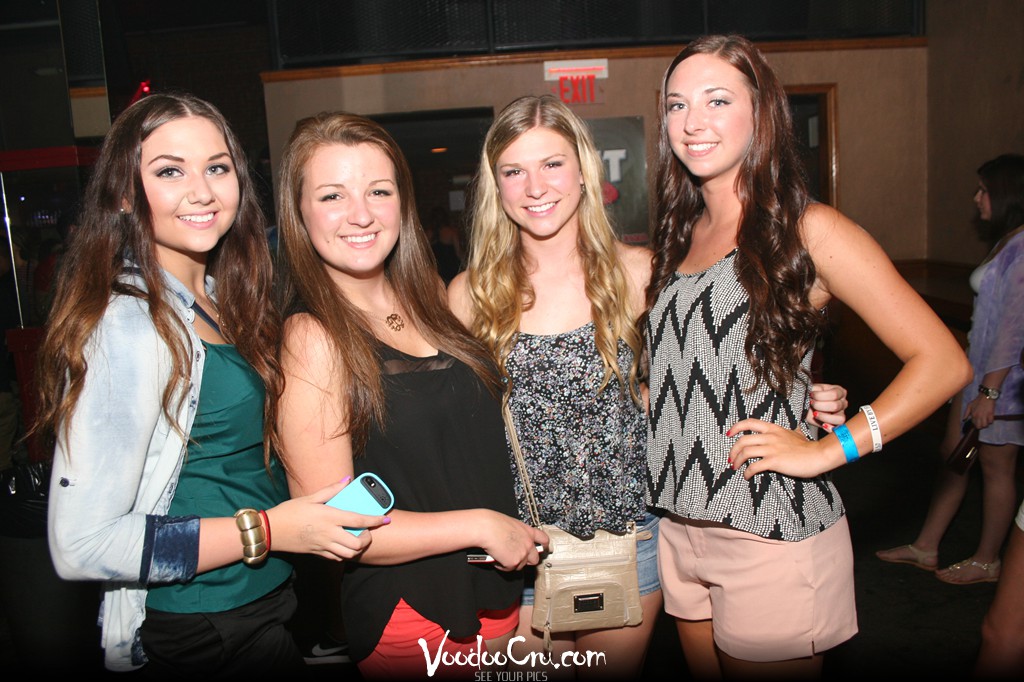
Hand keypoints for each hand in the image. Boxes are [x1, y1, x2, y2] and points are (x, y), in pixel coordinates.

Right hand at [266, 479, 389, 560]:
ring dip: (357, 548)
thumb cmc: (289, 511)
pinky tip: (343, 544)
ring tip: (357, 539)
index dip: (375, 520)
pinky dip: (344, 554)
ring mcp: (323, 545)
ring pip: (348, 554)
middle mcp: (328, 533)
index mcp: (329, 516)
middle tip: (367, 532)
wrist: (271, 531)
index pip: (358, 520)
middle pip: (357, 544)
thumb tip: (347, 480)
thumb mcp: (310, 497)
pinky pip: (337, 558)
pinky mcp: (317, 553)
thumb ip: (331, 490)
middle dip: (367, 539)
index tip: (385, 519)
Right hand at [477, 511, 548, 571]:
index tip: (544, 548)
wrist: (485, 528)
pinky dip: (501, 565)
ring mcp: (522, 554)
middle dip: (527, 560)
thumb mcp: (511, 524)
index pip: (543, 539)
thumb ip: (517, 533)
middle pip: (535, 559)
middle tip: (517, 558)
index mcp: (528, 531)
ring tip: (501, 555)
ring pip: (520, 565)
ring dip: (511, 563)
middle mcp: (528, 544)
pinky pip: (508, 568)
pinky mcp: (513, 563)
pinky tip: (496, 558)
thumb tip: (514, 539)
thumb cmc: (493, 523)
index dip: (544, 545)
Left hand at [728, 418, 842, 479]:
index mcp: (773, 429)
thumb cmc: (808, 447)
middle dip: (733, 450)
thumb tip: (795, 430)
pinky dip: (747, 472)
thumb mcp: (796, 434)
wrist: (818, 455)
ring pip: (746, 452)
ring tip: (735, 467)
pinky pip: (754, 466)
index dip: (736, 427)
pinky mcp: (774, 461)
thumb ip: (790, 432)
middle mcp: (770, 437)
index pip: (749, 423)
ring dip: (737, 461)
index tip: (729, 434)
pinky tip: (747, 476)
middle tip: (731, 458)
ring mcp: (772, 449)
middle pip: (742, 440)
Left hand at [806, 383, 848, 427]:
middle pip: (835, 406)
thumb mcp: (812, 389)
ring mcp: (841, 414)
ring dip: (824, 417)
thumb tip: (814, 393)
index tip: (811, 395)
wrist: (804, 405)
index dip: (820, 396)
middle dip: (819, 405)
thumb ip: (816, 390)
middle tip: (811, 404)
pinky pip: (838, 429)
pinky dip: (831, 428)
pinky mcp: (836, 424)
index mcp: (839, 391)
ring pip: (840, 418)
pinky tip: (823, 424)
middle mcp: (843, 403)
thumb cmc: (810, 396)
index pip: (834, 394)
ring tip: (815, 414)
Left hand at [965, 394, 996, 428]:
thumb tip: (963, 420)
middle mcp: (978, 416)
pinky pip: (991, 422)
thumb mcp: (969, 406)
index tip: (978, 422)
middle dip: (981, 426)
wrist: (986, 396)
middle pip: (979, 427)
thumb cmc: (977, 401)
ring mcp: (985, 415)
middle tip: (982, 423)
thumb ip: (966, 413)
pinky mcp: (991, 414)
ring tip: (986, 421)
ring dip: (986, 424)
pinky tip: (990, 418)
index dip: (976, 424)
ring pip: (985, 425)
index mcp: (973, 414)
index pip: (974, 424)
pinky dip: (991, 421)